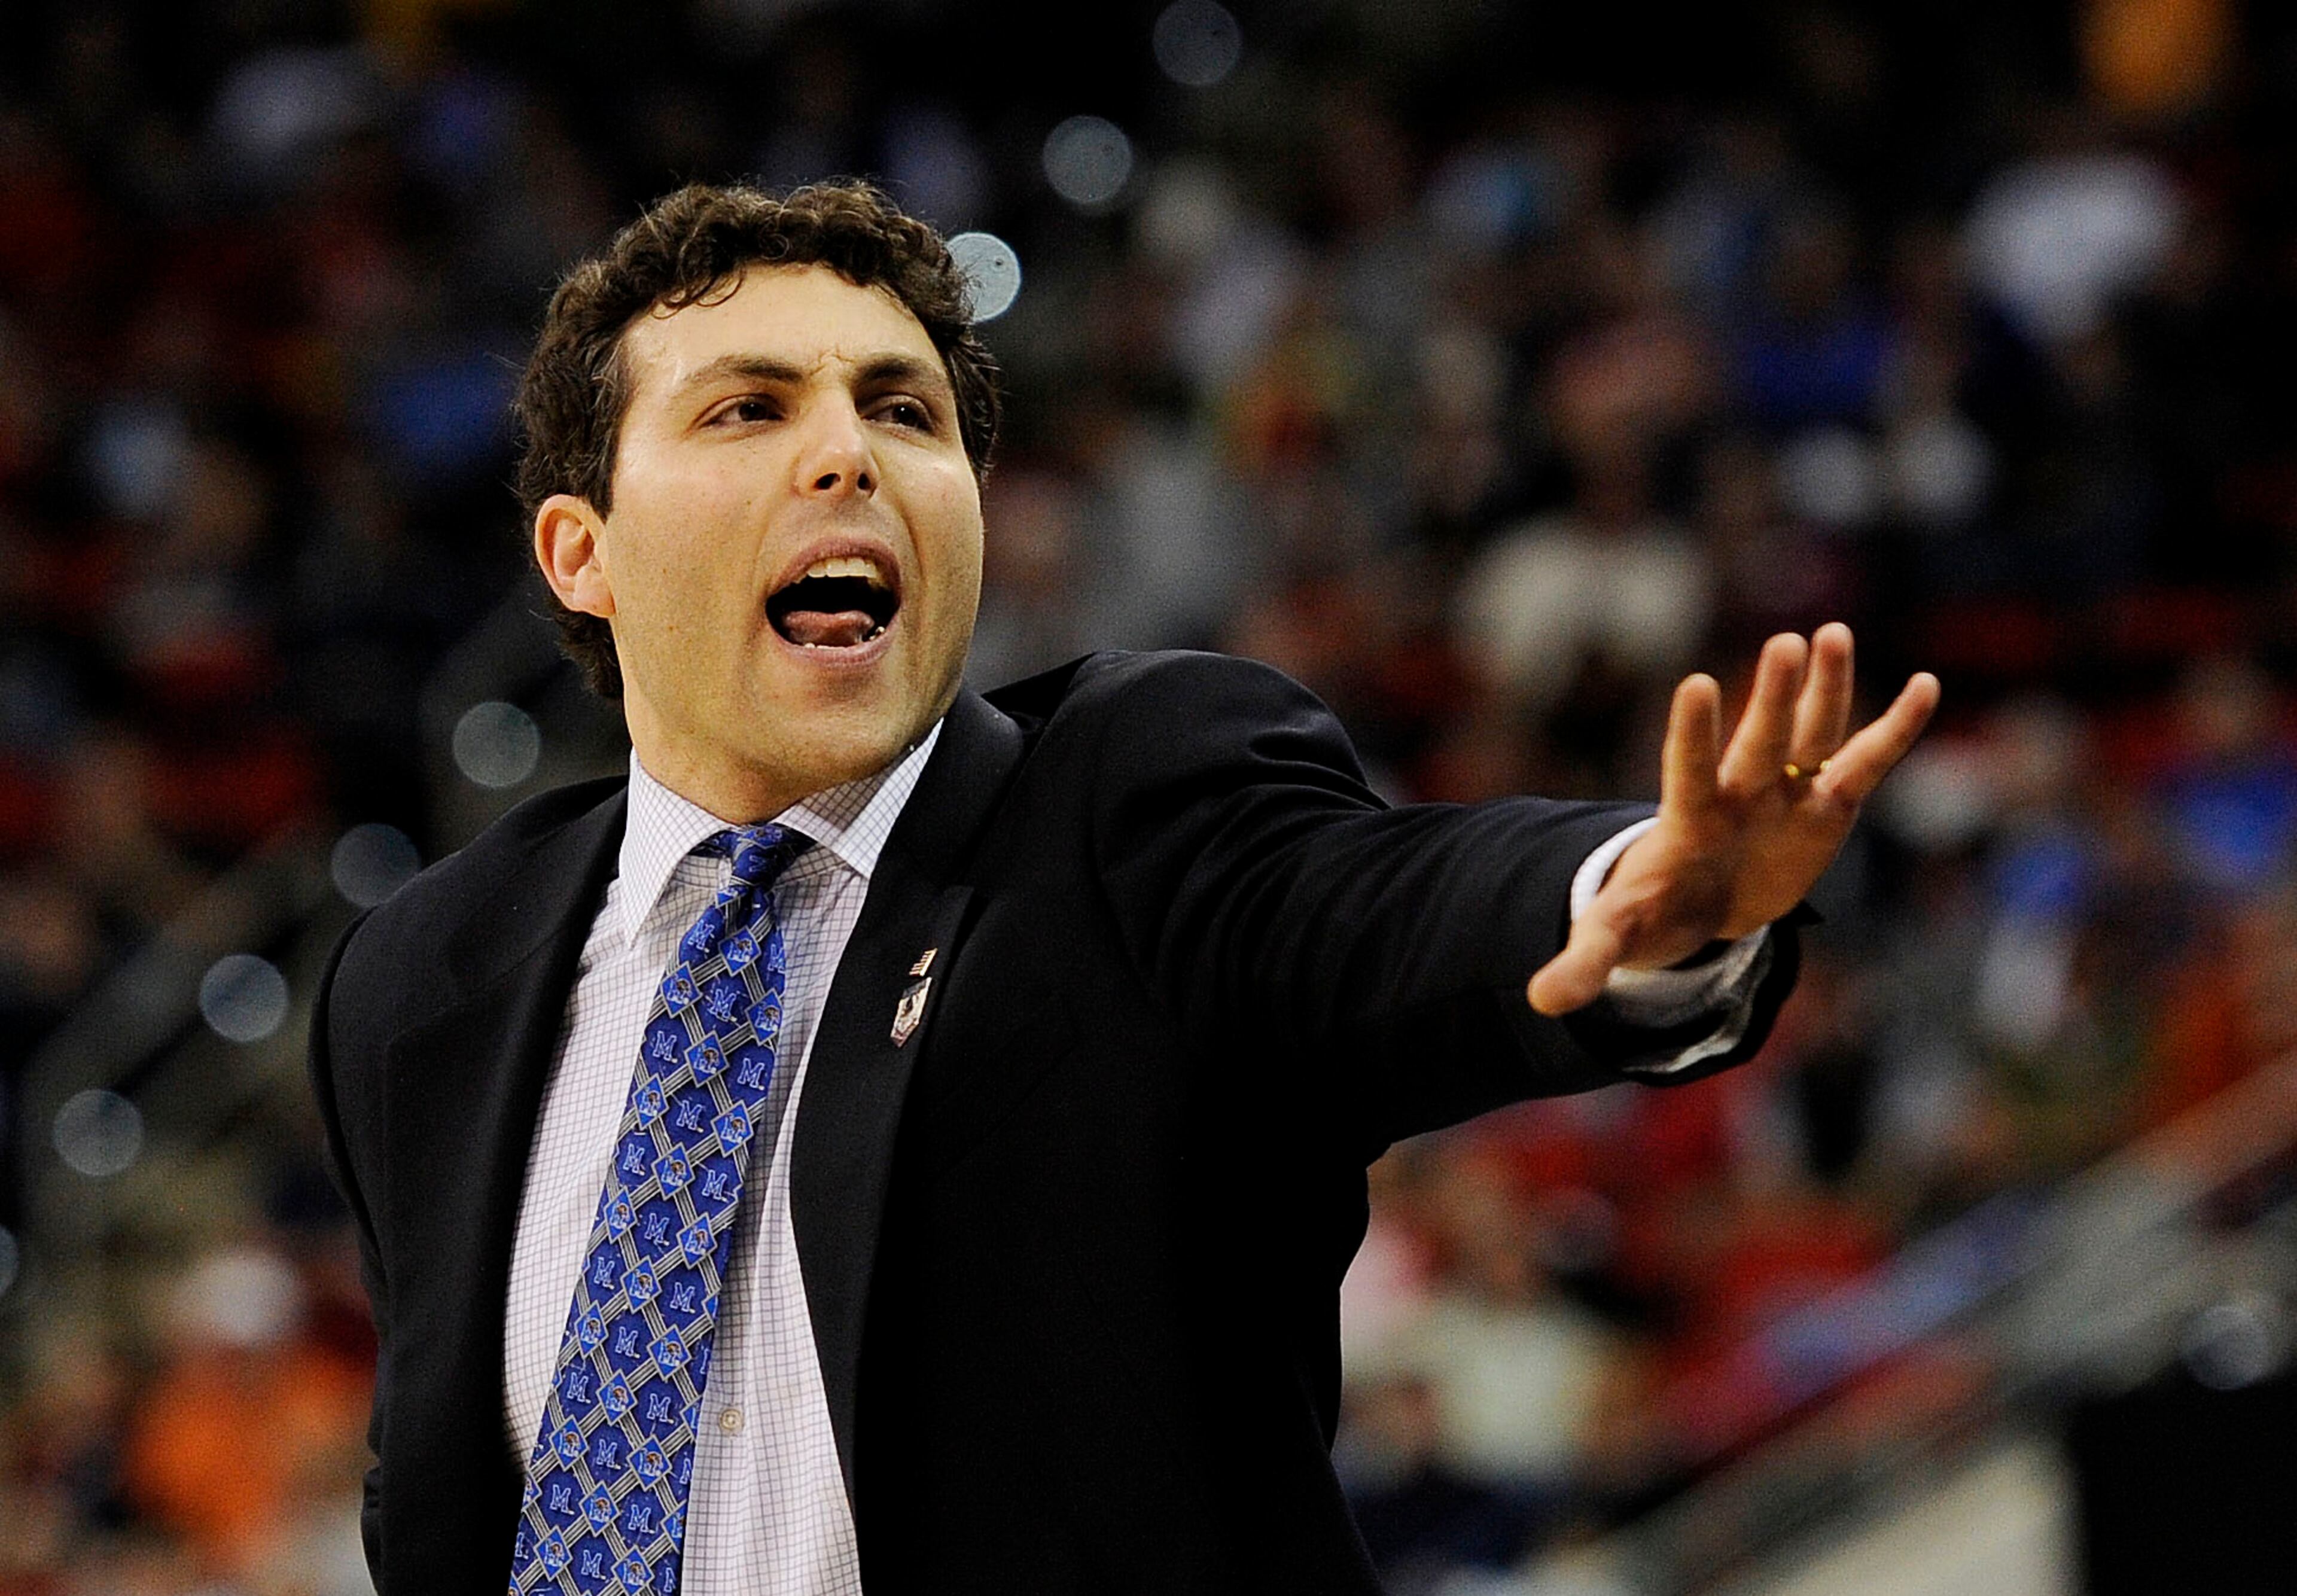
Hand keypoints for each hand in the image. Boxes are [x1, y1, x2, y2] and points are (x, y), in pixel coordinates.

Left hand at [1527, 624, 1938, 1015]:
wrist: (1696, 901)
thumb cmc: (1653, 909)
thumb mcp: (1615, 936)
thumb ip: (1583, 959)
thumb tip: (1538, 1001)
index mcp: (1689, 819)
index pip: (1689, 770)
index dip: (1694, 734)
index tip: (1697, 685)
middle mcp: (1739, 793)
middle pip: (1759, 743)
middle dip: (1773, 700)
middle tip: (1785, 643)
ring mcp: (1784, 793)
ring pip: (1810, 735)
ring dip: (1826, 689)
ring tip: (1832, 635)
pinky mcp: (1825, 804)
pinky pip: (1865, 761)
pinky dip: (1896, 728)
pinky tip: (1927, 685)